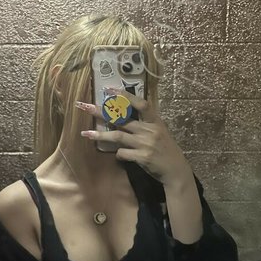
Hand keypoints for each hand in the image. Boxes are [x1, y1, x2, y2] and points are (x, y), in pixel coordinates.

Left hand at [76, 87, 190, 186]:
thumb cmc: (165, 149)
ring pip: (117, 136)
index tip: (108, 89)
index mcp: (155, 121)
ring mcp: (145, 144)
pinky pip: (122, 153)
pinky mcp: (142, 157)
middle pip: (121, 118)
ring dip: (100, 135)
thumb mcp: (159, 131)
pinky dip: (118, 153)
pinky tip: (118, 155)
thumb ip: (145, 123)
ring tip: (85, 134)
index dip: (124, 95)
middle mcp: (149, 130)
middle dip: (100, 112)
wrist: (175, 170)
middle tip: (84, 106)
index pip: (140, 103)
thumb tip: (124, 114)